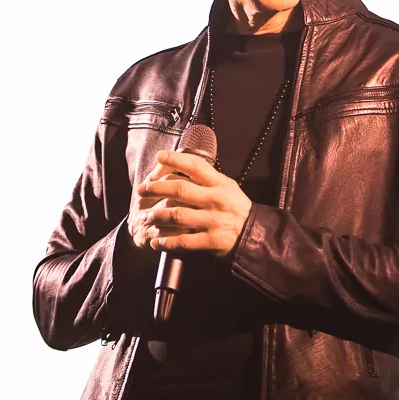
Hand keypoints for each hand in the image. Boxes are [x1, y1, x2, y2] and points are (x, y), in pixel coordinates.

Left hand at [129, 150, 253, 257]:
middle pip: (180, 190)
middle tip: (142, 189)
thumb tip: (181, 166)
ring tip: (145, 217)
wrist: (256, 235)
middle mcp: (216, 200)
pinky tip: (156, 242)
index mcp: (220, 184)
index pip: (196, 166)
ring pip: (178, 216)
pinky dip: (166, 242)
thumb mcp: (228, 187)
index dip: (176, 159)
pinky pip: (184, 241)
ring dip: (157, 216)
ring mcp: (214, 221)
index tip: (159, 156)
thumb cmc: (237, 208)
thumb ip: (208, 179)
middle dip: (156, 188)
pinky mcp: (212, 241)